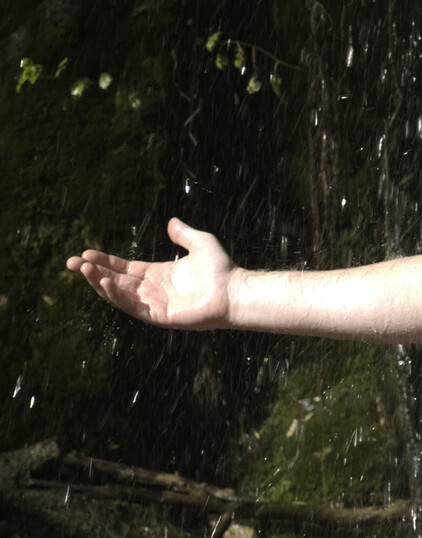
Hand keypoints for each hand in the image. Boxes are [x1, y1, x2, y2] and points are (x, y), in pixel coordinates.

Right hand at [66, 218, 236, 329]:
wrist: (235, 291)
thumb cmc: (221, 270)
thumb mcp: (201, 243)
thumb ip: (184, 234)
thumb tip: (171, 221)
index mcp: (158, 274)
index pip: (124, 268)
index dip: (104, 261)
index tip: (85, 253)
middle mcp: (152, 289)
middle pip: (115, 280)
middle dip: (92, 271)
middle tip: (70, 262)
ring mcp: (153, 303)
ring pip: (118, 294)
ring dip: (98, 283)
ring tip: (81, 270)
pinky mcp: (157, 316)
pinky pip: (131, 306)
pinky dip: (116, 296)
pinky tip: (102, 283)